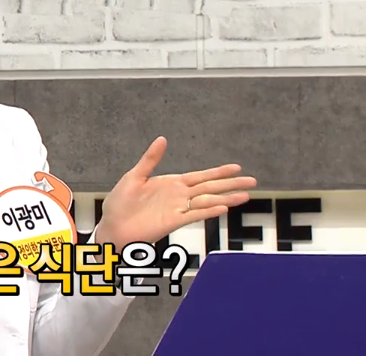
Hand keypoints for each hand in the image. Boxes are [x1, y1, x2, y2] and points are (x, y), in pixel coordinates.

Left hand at [95, 137, 256, 250]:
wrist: (112, 226)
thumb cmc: (120, 203)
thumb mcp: (135, 176)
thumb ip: (150, 159)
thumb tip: (163, 139)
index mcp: (171, 184)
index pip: (200, 176)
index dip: (218, 172)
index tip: (237, 168)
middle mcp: (178, 196)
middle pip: (209, 188)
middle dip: (231, 184)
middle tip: (253, 181)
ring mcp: (177, 209)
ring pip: (206, 201)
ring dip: (226, 198)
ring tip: (245, 196)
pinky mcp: (172, 222)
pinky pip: (193, 215)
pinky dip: (208, 211)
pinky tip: (222, 207)